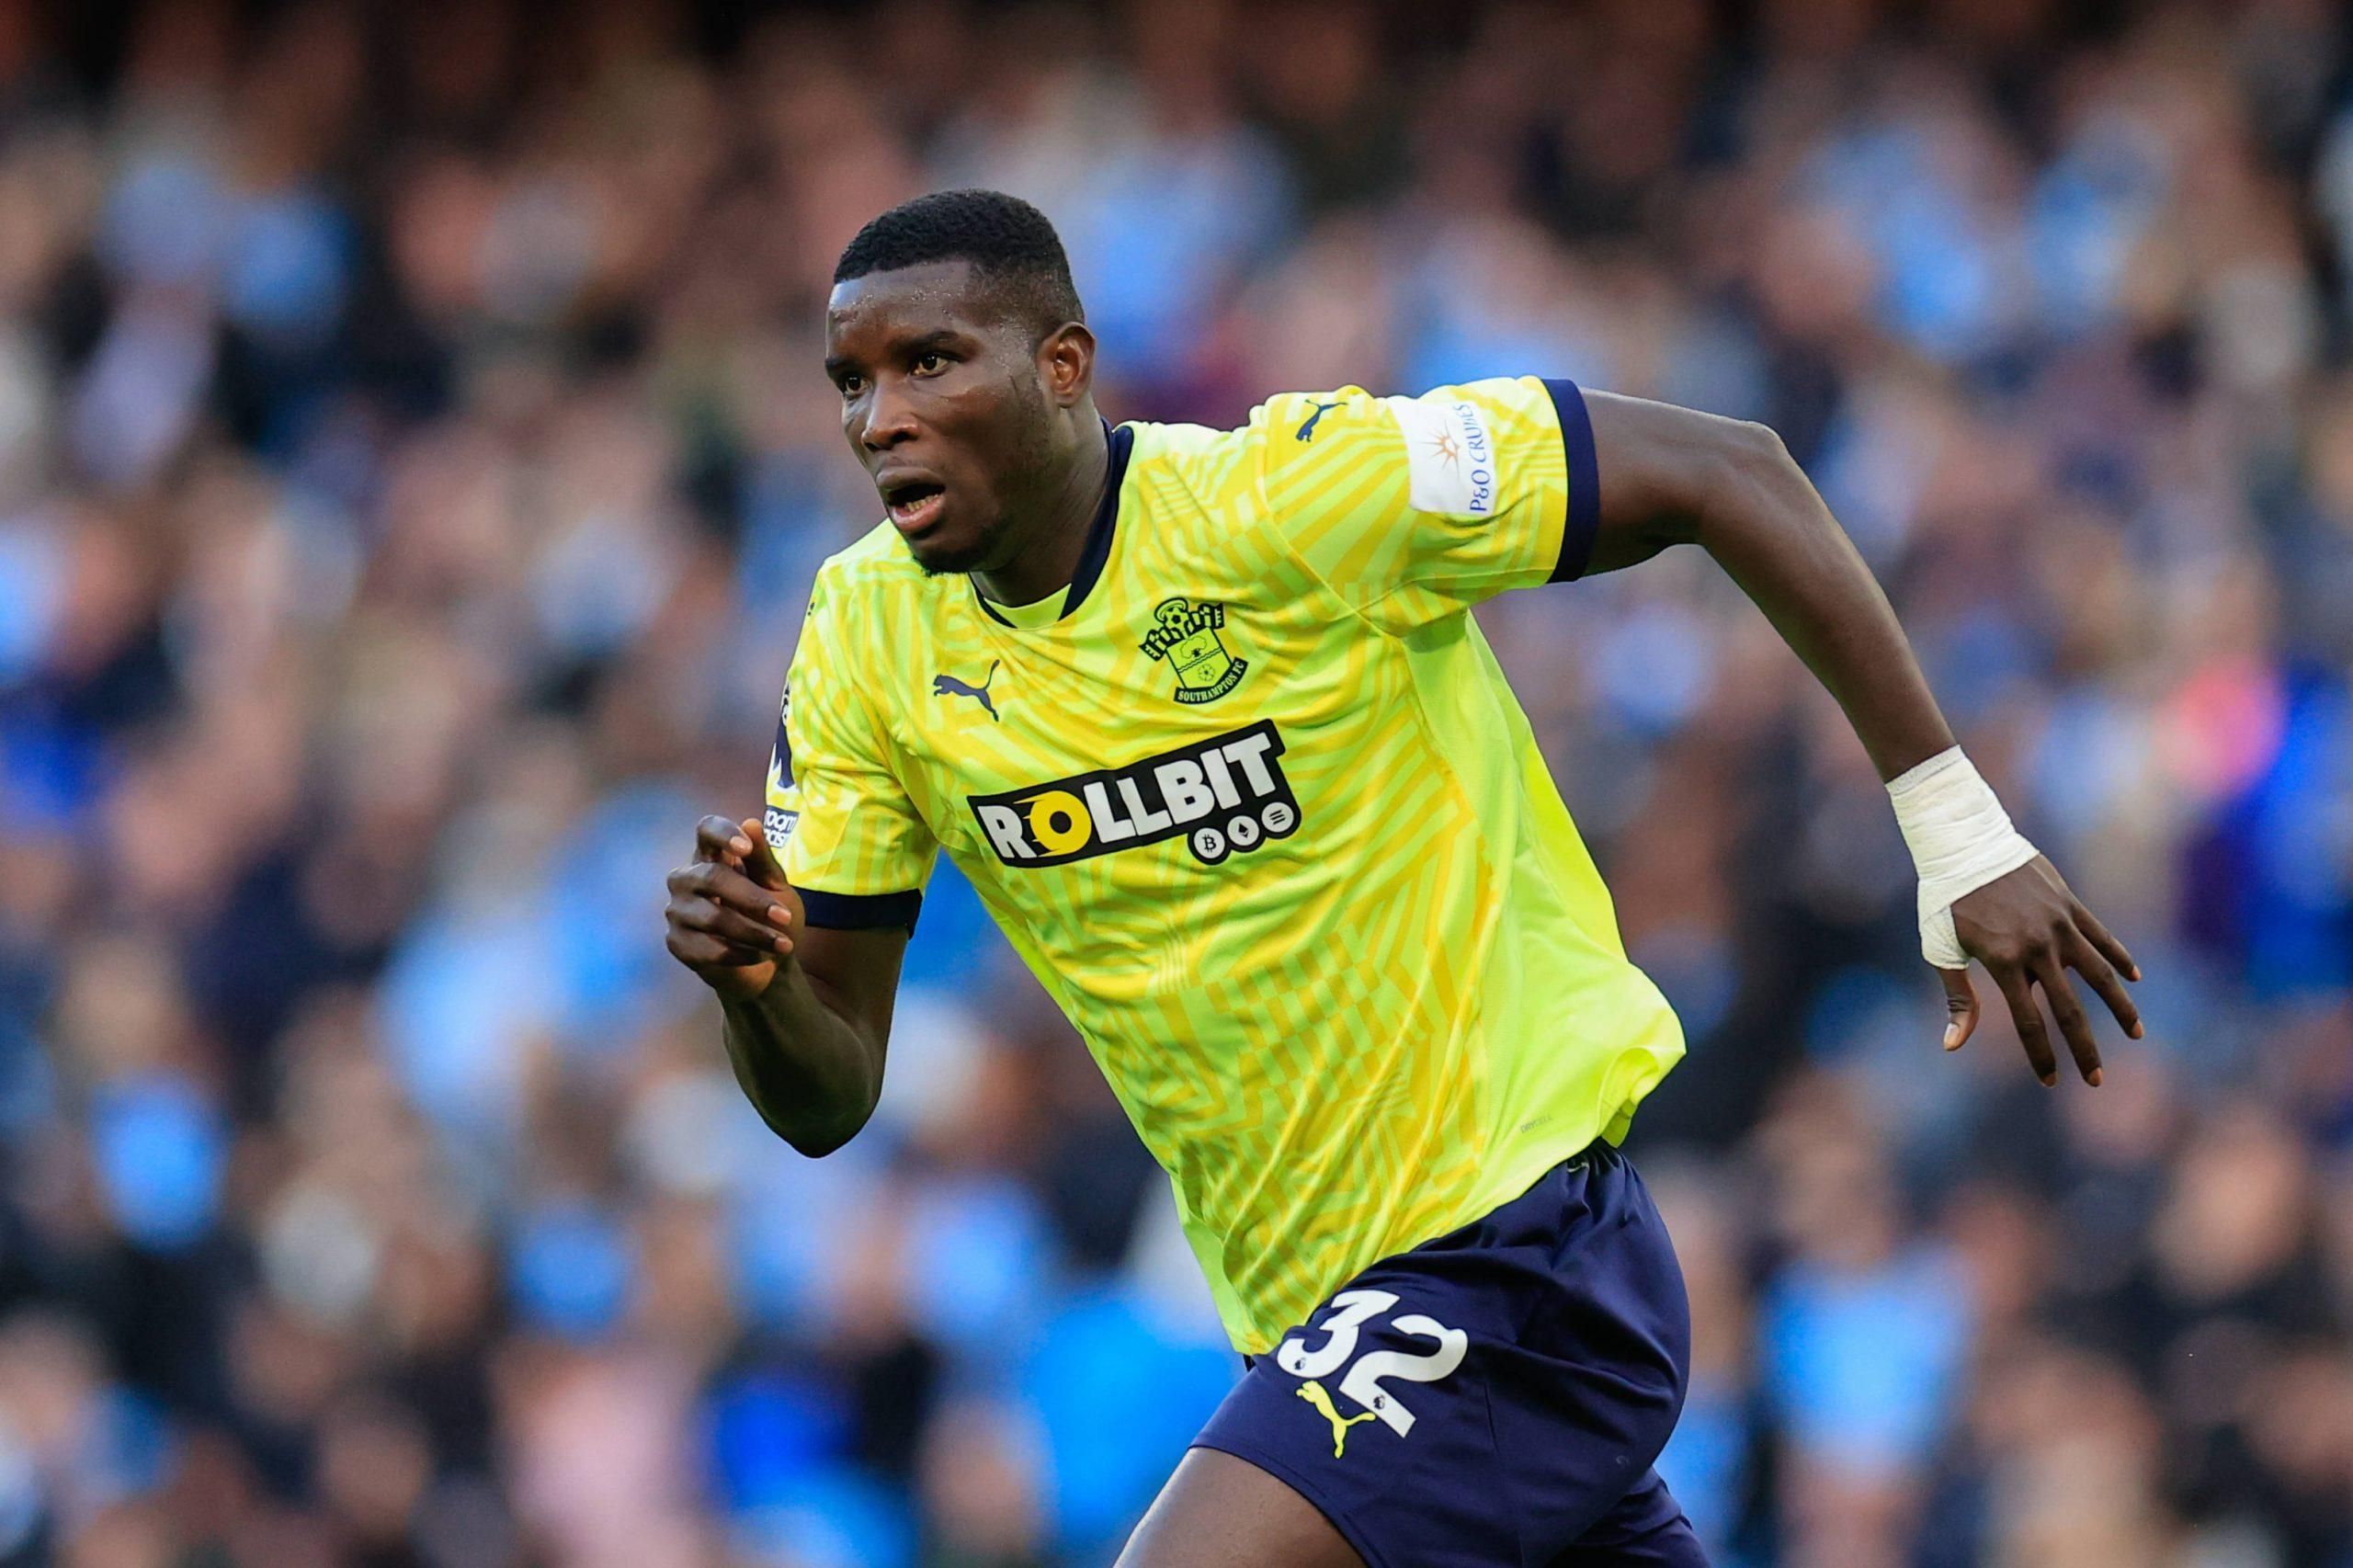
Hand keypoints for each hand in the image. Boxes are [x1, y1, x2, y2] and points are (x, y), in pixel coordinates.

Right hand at [665, 815, 804, 1000]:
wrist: (769, 964)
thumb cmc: (769, 916)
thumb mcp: (775, 887)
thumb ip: (763, 860)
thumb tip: (752, 822)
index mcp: (711, 856)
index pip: (706, 831)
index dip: (723, 835)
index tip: (746, 848)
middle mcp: (687, 878)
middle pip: (711, 877)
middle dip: (752, 899)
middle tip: (785, 916)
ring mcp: (677, 911)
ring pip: (712, 918)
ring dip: (754, 933)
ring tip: (783, 945)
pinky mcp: (677, 943)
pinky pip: (709, 949)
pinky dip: (742, 954)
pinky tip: (761, 956)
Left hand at [1937, 856, 2142, 1085]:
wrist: (1964, 840)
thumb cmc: (1945, 897)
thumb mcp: (1940, 948)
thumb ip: (1957, 996)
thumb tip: (1953, 1045)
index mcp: (2003, 961)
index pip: (2028, 1021)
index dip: (2040, 1056)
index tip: (2051, 1082)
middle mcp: (2037, 947)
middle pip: (2069, 1009)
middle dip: (2084, 1049)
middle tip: (2096, 1080)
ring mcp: (2058, 924)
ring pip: (2099, 974)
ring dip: (2120, 1007)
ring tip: (2136, 1034)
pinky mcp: (2069, 904)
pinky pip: (2101, 936)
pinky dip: (2119, 957)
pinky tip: (2134, 979)